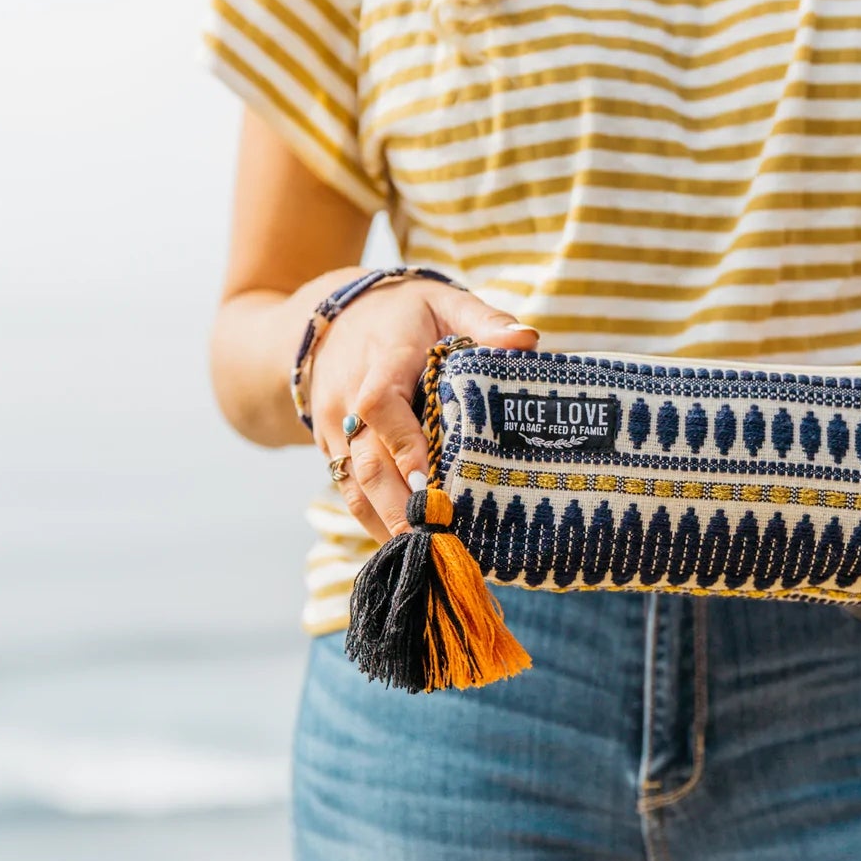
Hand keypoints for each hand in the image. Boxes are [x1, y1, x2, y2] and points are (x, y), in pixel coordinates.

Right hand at [309, 278, 538, 542]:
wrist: (334, 319)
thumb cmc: (403, 314)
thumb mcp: (443, 302)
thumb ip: (484, 320)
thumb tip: (528, 340)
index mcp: (383, 360)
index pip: (381, 404)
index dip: (402, 443)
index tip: (429, 478)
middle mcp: (349, 399)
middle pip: (367, 458)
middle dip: (399, 504)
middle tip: (435, 538)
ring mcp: (336, 429)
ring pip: (353, 483)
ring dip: (385, 522)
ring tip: (423, 558)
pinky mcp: (333, 450)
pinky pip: (348, 490)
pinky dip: (373, 522)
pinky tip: (403, 550)